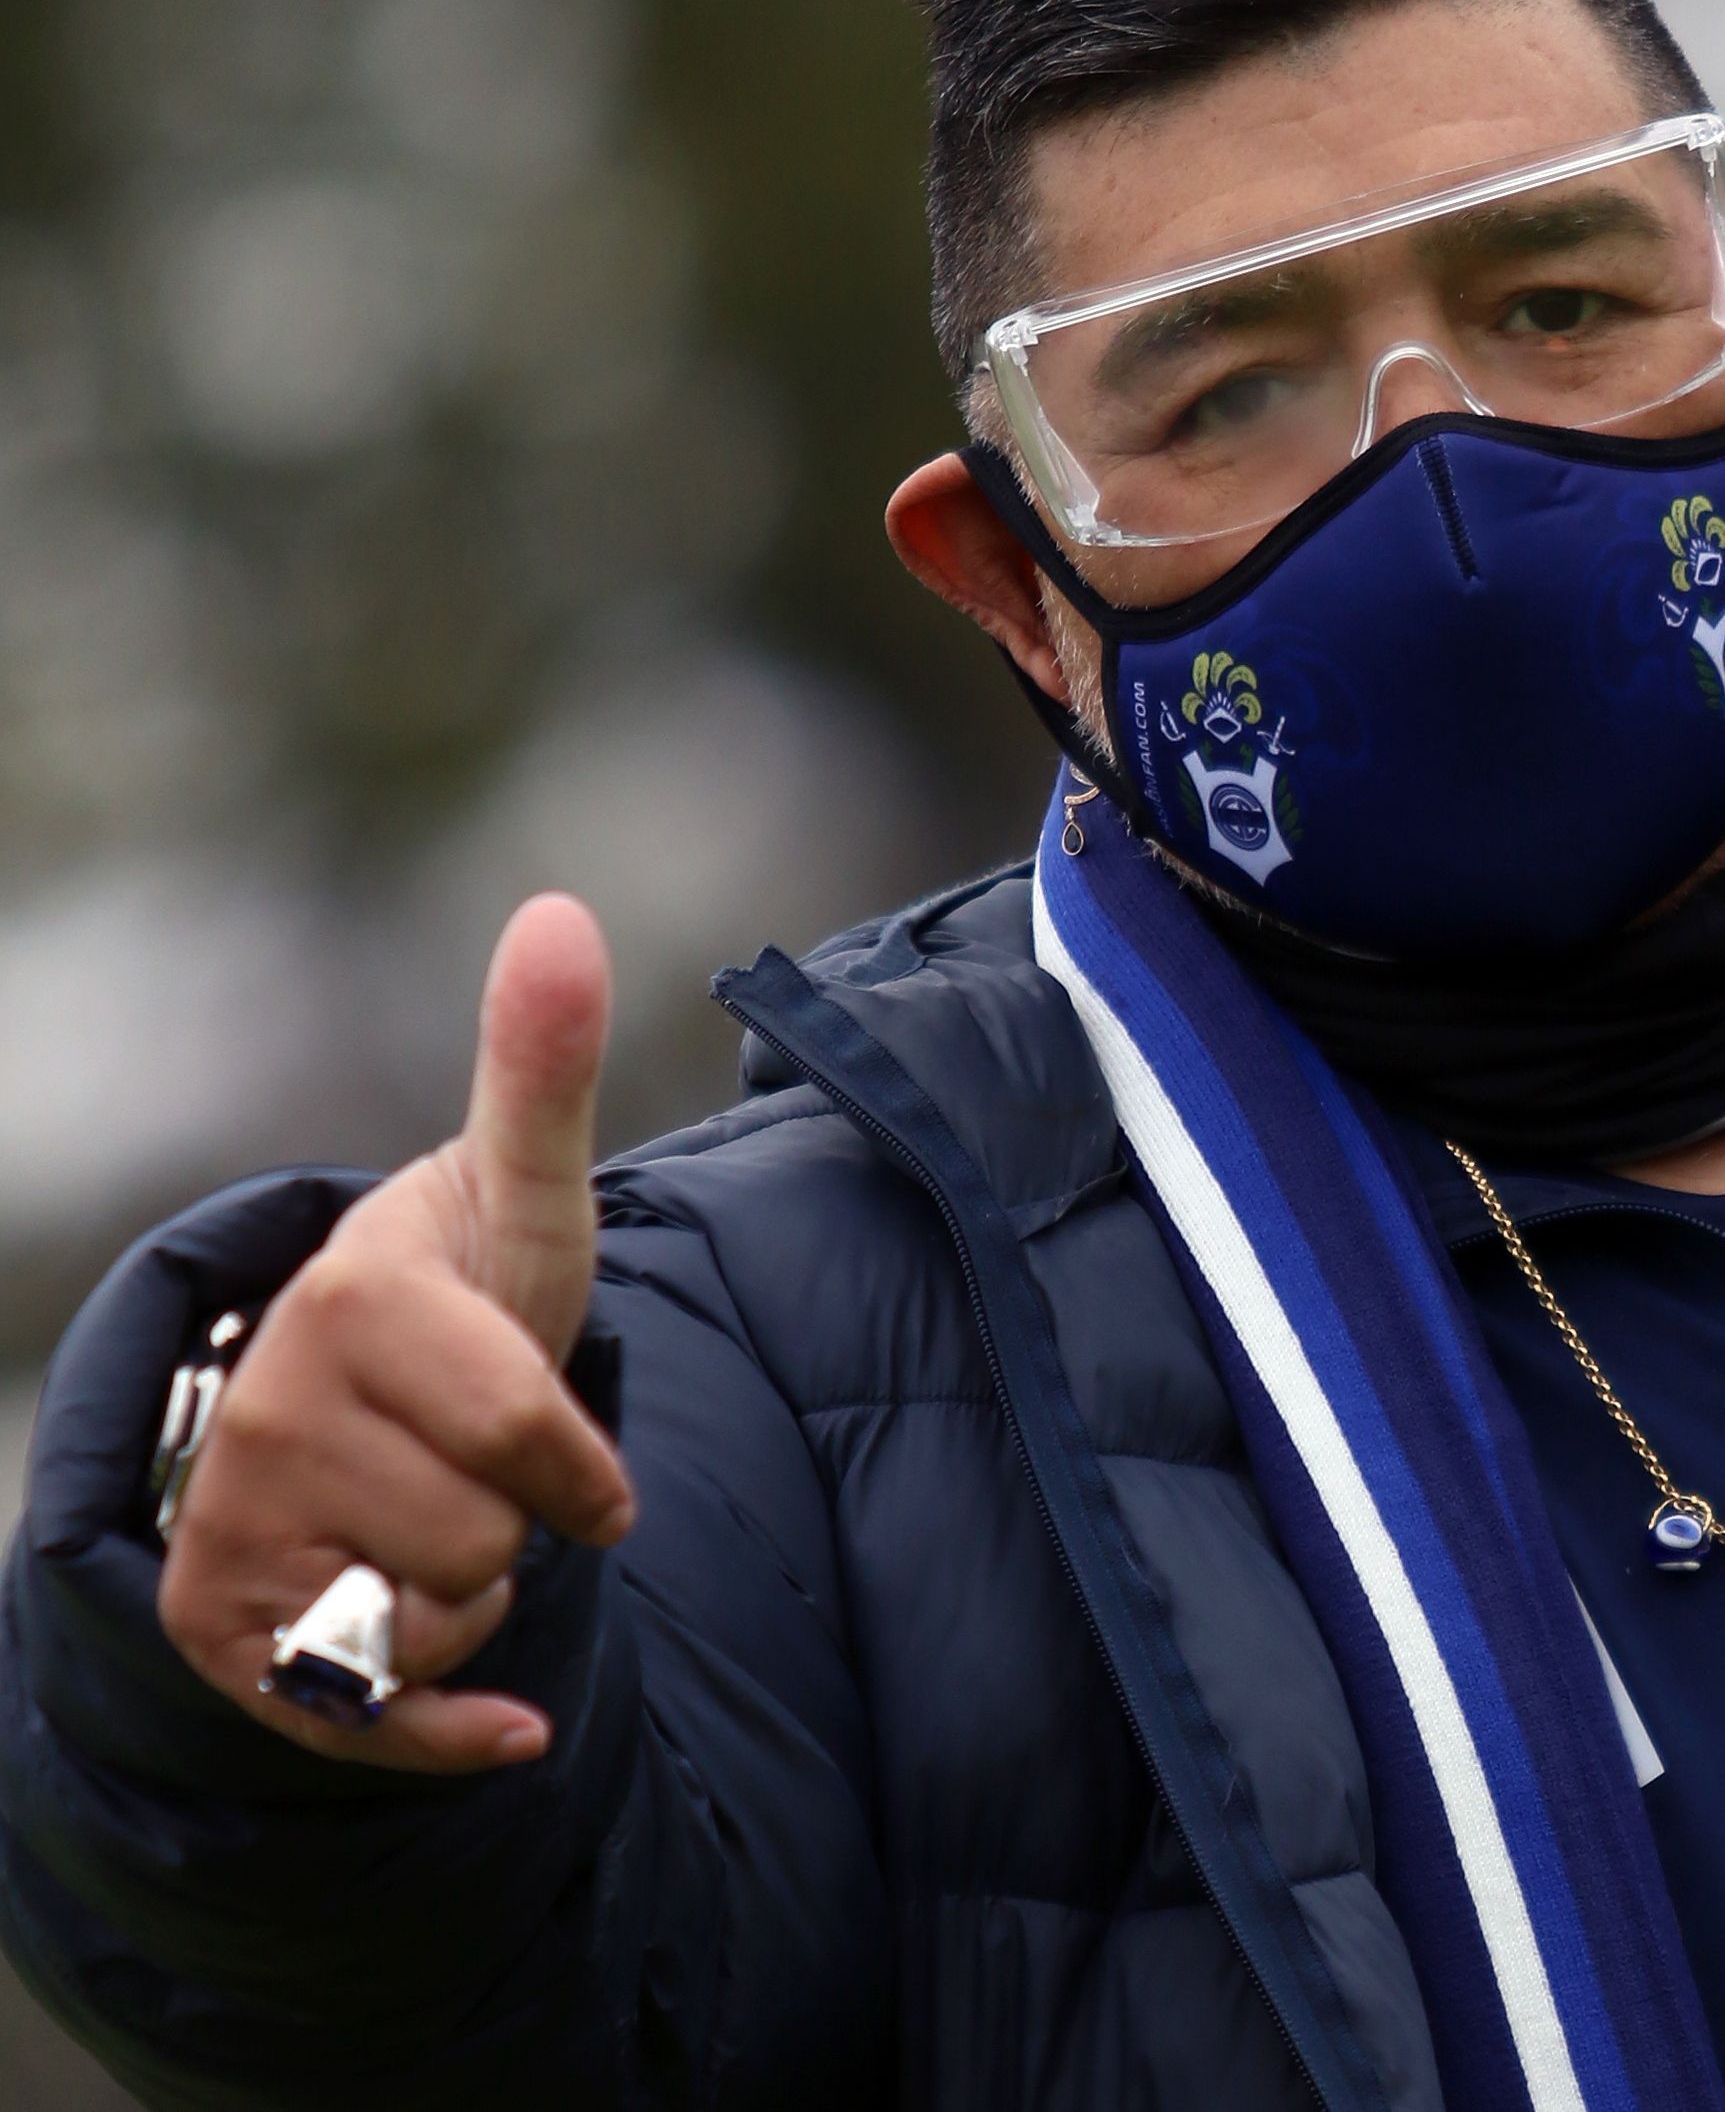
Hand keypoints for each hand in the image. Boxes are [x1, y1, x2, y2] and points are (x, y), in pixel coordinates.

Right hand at [157, 895, 636, 1773]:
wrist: (370, 1411)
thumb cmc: (472, 1294)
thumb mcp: (526, 1192)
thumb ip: (543, 1067)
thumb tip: (561, 910)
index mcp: (352, 1304)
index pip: (526, 1438)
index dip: (584, 1469)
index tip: (580, 1460)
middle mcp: (268, 1416)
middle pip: (482, 1542)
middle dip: (517, 1526)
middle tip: (475, 1474)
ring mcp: (232, 1525)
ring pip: (434, 1622)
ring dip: (477, 1599)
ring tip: (437, 1526)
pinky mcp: (224, 1629)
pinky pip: (370, 1720)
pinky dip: (452, 1729)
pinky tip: (497, 1717)